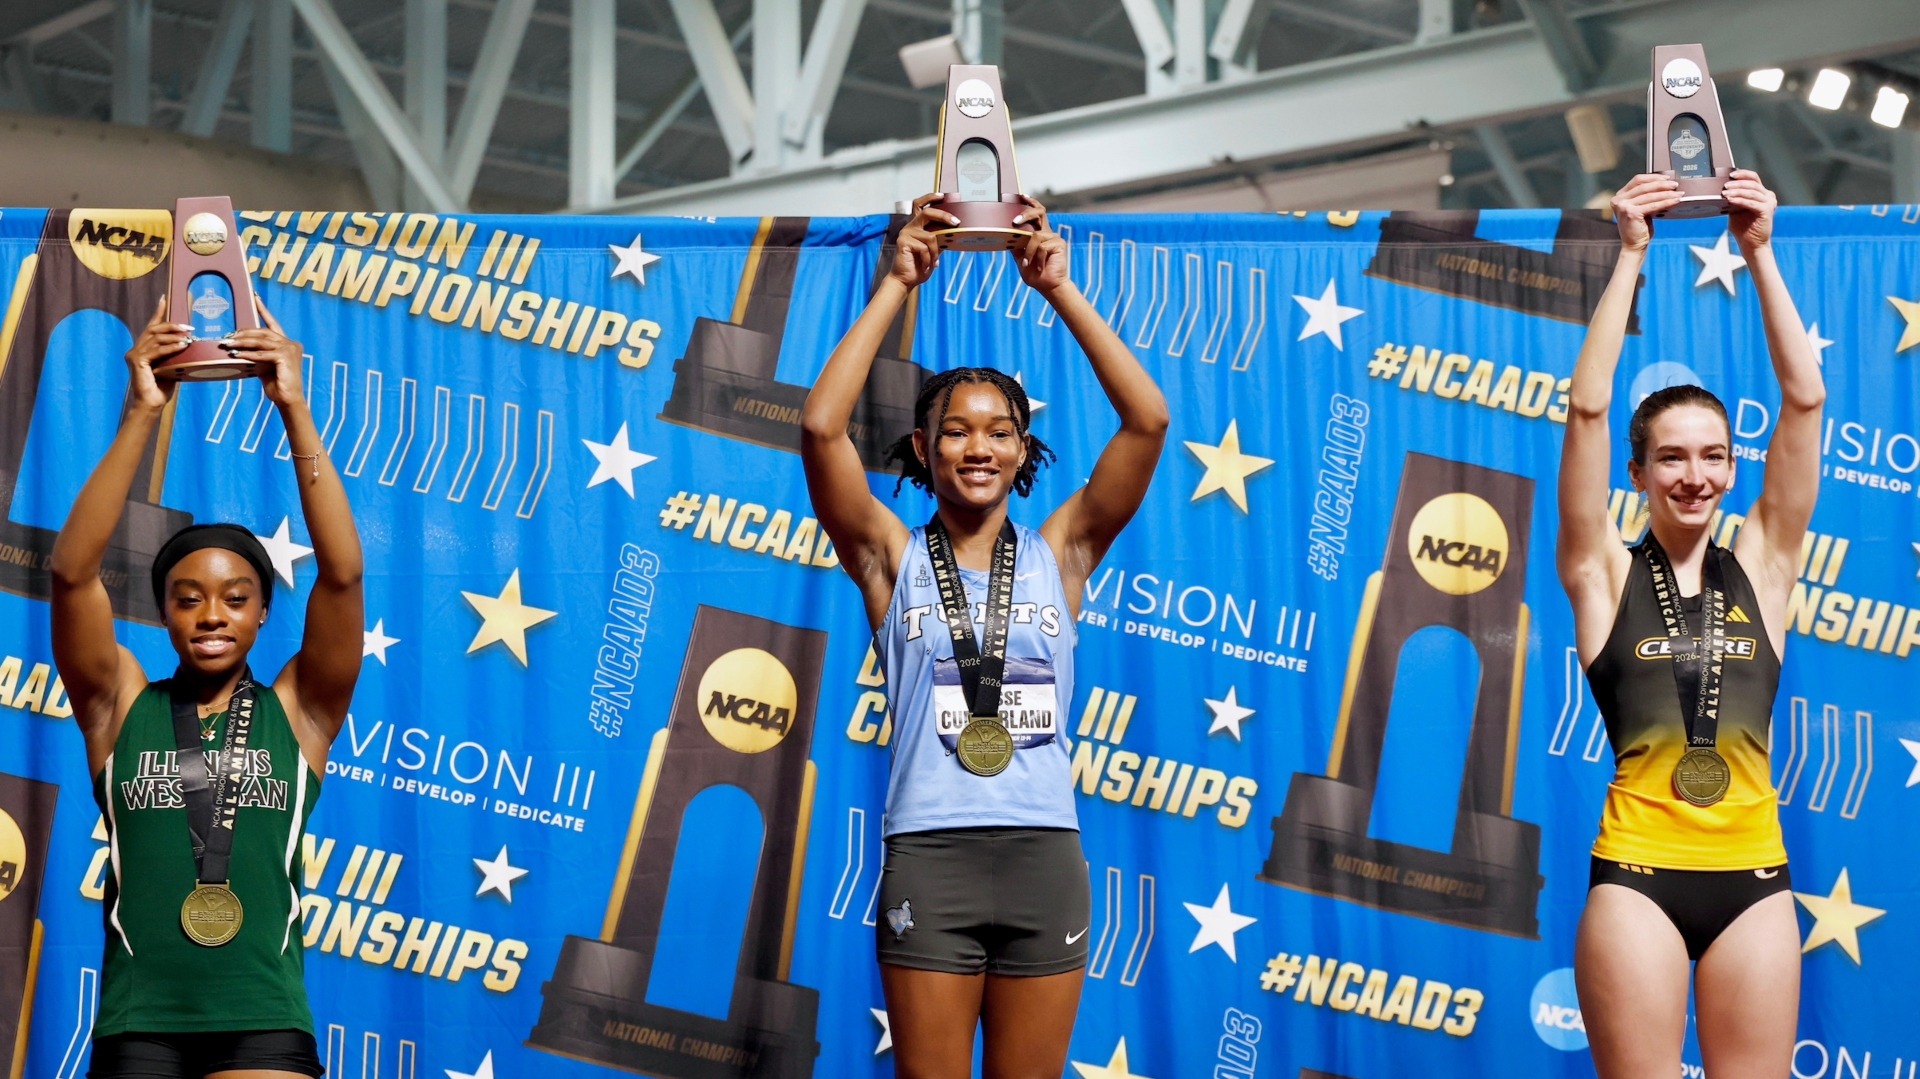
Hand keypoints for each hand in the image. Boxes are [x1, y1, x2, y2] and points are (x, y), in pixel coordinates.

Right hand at [124, 295, 185, 410]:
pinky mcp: (137, 362)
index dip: (158, 312)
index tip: (165, 298)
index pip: (151, 327)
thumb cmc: (163, 387)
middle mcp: (136, 349)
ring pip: (155, 338)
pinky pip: (156, 351)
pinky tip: (183, 346)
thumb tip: (189, 343)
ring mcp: (135, 355)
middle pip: (154, 329)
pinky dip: (171, 347)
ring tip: (189, 337)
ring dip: (174, 336)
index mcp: (143, 349)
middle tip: (189, 327)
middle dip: (172, 325)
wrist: (152, 404)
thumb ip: (175, 354)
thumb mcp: (172, 366)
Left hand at [228, 296, 305, 406]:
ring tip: (227, 345)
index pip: (272, 323)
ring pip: (261, 341)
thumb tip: (238, 347)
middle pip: (263, 332)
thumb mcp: (264, 366)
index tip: (254, 296)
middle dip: (243, 333)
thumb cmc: (277, 385)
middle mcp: (291, 344)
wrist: (289, 400)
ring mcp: (290, 350)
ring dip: (242, 342)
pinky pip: (262, 354)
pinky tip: (236, 355)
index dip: (263, 309)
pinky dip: (248, 354)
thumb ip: (257, 354)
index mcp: (287, 343)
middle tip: (227, 337)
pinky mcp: (285, 358)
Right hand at [889, 195, 956, 287]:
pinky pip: (924, 248)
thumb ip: (940, 239)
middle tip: (956, 222)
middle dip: (944, 216)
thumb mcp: (933, 250)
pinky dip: (929, 259)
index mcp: (917, 226)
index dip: (930, 197)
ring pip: (931, 236)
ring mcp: (906, 234)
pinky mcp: (903, 242)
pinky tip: (926, 266)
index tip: (942, 196)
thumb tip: (955, 230)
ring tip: (933, 262)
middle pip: (927, 213)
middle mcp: (910, 227)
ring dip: (935, 252)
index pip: (920, 205)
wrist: (906, 280)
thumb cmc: (919, 265)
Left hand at [1013, 196, 1068, 293]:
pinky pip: (1041, 246)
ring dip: (1028, 252)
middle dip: (1026, 213)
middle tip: (1015, 221)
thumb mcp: (1020, 257)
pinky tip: (1038, 266)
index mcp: (1039, 234)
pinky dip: (1036, 258)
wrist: (1048, 286)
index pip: (1037, 213)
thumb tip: (1003, 233)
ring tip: (1027, 264)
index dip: (1031, 203)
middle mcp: (1047, 233)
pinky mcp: (1059, 244)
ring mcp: (1054, 237)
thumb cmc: (1035, 274)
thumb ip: (1015, 245)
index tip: (1022, 196)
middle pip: (1039, 212)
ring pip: (1035, 236)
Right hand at [1610, 173, 1681, 251]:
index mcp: (1619, 196)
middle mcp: (1619, 200)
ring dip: (1666, 193)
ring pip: (1649, 195)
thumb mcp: (1640, 208)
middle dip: (1662, 184)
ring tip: (1678, 193)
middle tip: (1675, 184)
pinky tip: (1675, 201)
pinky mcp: (1631, 213)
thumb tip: (1664, 185)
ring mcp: (1623, 206)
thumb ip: (1645, 197)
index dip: (1653, 177)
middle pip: (1644, 186)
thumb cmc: (1638, 228)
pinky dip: (1666, 202)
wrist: (1633, 245)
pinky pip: (1652, 205)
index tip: (1666, 178)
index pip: (1637, 180)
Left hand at [1723, 168, 1775, 252]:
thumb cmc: (1743, 227)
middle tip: (1725, 186)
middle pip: (1752, 184)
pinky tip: (1730, 200)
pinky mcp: (1767, 211)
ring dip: (1737, 191)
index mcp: (1762, 194)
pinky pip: (1752, 203)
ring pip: (1752, 192)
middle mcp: (1768, 196)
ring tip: (1725, 193)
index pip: (1753, 178)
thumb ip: (1733, 198)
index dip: (1743, 174)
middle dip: (1737, 184)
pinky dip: (1740, 200)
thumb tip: (1722, 190)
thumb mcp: (1735, 209)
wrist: (1751, 244)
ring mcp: (1769, 203)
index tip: (1730, 174)